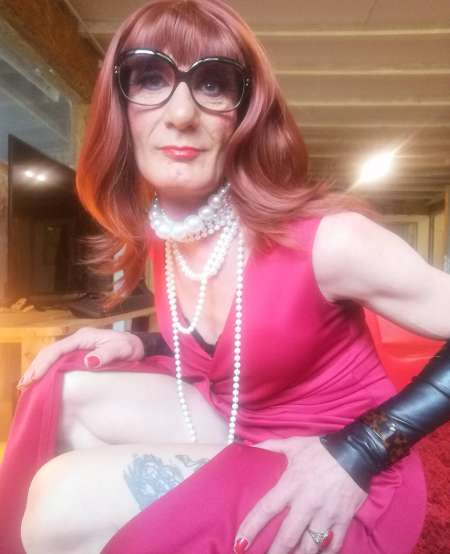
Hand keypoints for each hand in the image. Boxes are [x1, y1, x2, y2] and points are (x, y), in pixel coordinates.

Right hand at [17, 328, 144, 389]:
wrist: (137, 345)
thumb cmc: (130, 347)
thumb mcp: (122, 350)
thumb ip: (107, 355)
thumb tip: (88, 362)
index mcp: (84, 337)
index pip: (58, 349)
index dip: (45, 363)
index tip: (35, 378)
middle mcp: (77, 340)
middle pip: (50, 351)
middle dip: (36, 366)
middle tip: (24, 384)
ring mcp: (77, 346)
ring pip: (52, 356)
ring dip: (39, 368)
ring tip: (27, 384)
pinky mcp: (78, 353)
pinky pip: (59, 360)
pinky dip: (47, 369)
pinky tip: (41, 380)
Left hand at [234, 436, 367, 553]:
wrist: (356, 452)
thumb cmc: (321, 449)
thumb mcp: (294, 444)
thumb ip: (270, 446)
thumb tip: (250, 446)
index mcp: (291, 484)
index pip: (266, 509)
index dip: (251, 528)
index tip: (239, 544)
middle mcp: (306, 503)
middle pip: (287, 537)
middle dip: (274, 553)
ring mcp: (326, 514)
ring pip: (309, 546)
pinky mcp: (343, 520)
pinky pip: (333, 547)